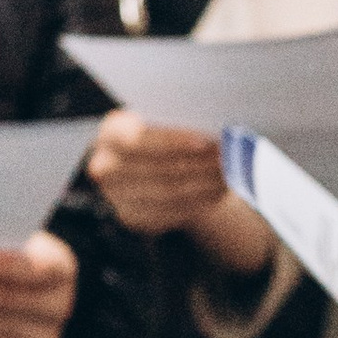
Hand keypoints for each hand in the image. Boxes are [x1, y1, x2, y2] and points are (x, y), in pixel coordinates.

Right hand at [86, 110, 227, 234]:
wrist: (147, 160)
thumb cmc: (161, 133)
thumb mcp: (162, 119)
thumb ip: (180, 122)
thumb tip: (216, 133)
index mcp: (111, 133)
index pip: (140, 139)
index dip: (174, 141)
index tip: (207, 141)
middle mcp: (105, 166)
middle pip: (158, 169)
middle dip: (199, 165)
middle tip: (230, 161)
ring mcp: (115, 196)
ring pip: (168, 193)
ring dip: (204, 184)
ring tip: (231, 176)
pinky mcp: (131, 217)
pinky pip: (169, 214)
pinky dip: (197, 203)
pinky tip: (218, 192)